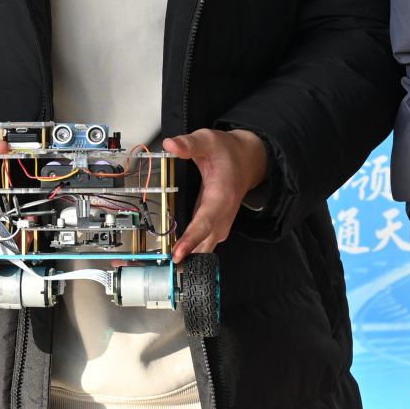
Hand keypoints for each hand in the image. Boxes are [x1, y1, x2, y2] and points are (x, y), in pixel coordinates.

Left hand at [162, 128, 269, 262]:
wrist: (248, 161)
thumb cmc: (228, 153)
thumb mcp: (209, 140)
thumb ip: (189, 143)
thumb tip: (171, 145)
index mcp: (221, 196)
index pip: (205, 221)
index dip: (191, 238)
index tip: (178, 252)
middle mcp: (223, 215)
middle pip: (204, 243)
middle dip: (185, 258)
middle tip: (161, 268)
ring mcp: (220, 224)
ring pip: (204, 248)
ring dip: (187, 259)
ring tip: (161, 268)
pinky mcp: (215, 226)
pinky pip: (202, 244)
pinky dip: (189, 252)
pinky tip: (173, 259)